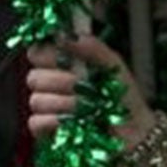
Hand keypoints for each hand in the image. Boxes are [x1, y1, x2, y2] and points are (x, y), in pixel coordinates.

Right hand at [25, 35, 152, 148]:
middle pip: (33, 77)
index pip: (36, 53)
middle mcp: (50, 85)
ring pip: (36, 100)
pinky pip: (36, 122)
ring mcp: (46, 108)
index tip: (61, 56)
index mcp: (62, 65)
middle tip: (81, 84)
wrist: (133, 129)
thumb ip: (92, 46)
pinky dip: (55, 121)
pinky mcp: (45, 130)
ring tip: (86, 106)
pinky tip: (73, 121)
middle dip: (59, 80)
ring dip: (64, 103)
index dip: (45, 54)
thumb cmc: (122, 96)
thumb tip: (64, 36)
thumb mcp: (113, 65)